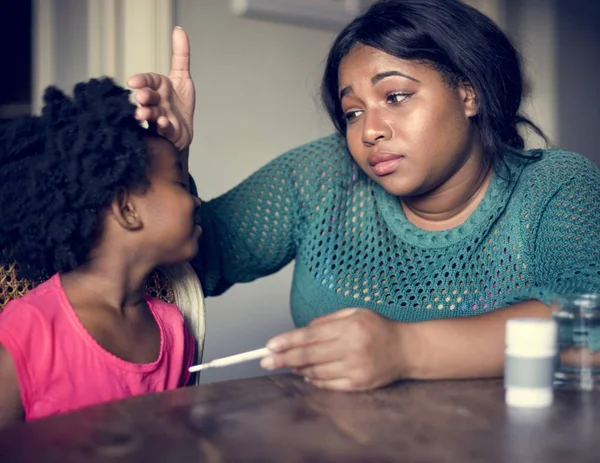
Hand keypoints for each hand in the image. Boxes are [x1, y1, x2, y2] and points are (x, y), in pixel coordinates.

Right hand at [126, 27, 194, 150]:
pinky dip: (164, 126)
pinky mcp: (168, 132)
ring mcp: (161, 118)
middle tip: (141, 97)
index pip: (149, 81)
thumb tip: (179, 29)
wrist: (182, 131)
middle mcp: (157, 102)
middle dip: (145, 97)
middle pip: (149, 98)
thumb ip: (181, 55)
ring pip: (152, 114)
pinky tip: (163, 122)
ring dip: (148, 113)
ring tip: (143, 114)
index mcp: (159, 88)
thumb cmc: (178, 104)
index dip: (142, 80)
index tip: (132, 81)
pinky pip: (165, 129)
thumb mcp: (182, 77)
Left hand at [261, 309, 406, 390]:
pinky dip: (314, 380)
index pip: (310, 335)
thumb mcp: (355, 312)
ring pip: (316, 371)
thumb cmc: (378, 327)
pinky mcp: (359, 384)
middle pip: (308, 356)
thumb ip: (327, 320)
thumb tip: (302, 331)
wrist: (407, 349)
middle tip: (265, 362)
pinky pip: (328, 384)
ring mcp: (355, 369)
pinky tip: (306, 375)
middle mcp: (352, 348)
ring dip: (298, 369)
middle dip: (283, 359)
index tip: (269, 346)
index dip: (287, 341)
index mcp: (349, 327)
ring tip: (287, 365)